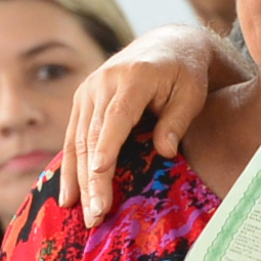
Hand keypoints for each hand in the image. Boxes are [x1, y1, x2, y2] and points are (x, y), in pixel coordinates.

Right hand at [60, 26, 222, 225]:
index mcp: (134, 77)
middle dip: (91, 179)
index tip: (99, 180)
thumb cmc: (185, 73)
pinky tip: (69, 195)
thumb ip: (177, 121)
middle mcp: (103, 82)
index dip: (106, 151)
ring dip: (77, 179)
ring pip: (77, 140)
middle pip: (92, 136)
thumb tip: (165, 152)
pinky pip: (73, 137)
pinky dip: (70, 166)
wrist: (166, 45)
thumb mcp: (191, 93)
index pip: (116, 118)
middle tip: (96, 216)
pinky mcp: (82, 100)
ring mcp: (88, 90)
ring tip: (81, 213)